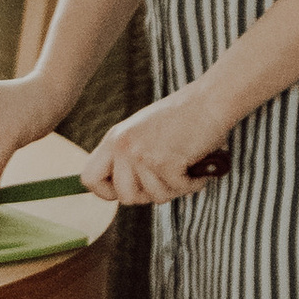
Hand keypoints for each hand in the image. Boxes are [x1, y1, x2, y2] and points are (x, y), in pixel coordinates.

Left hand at [78, 90, 231, 206]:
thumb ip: (129, 157)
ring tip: (186, 165)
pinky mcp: (165, 162)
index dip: (107, 192)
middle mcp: (123, 147)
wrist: (209, 101)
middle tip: (167, 180)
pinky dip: (193, 182)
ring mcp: (142, 155)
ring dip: (176, 187)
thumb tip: (122, 193)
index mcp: (114, 139)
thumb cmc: (183, 119)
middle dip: (149, 195)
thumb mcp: (143, 133)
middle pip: (124, 196)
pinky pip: (179, 189)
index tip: (127, 191)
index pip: (89, 178)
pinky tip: (198, 163)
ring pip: (155, 196)